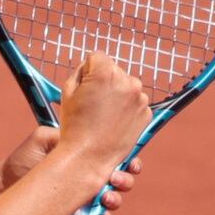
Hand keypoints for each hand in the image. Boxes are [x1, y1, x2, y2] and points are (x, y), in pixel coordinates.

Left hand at [0, 123, 140, 210]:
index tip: (130, 161)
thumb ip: (65, 134)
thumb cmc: (22, 159)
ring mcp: (83, 194)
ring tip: (106, 197)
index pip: (113, 155)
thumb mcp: (44, 138)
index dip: (127, 157)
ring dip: (116, 198)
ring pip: (113, 198)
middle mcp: (87, 174)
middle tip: (115, 179)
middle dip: (125, 178)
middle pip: (121, 177)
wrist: (3, 184)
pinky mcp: (75, 213)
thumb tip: (84, 133)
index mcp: (85, 155)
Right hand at [58, 53, 151, 174]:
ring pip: (126, 86)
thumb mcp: (67, 91)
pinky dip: (126, 109)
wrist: (88, 158)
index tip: (84, 88)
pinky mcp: (146, 113)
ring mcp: (139, 98)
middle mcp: (127, 81)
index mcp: (106, 72)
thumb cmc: (74, 126)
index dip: (87, 72)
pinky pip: (135, 103)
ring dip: (117, 95)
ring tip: (103, 116)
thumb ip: (81, 71)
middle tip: (92, 105)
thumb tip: (92, 64)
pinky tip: (113, 122)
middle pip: (114, 71)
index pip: (97, 57)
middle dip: (104, 83)